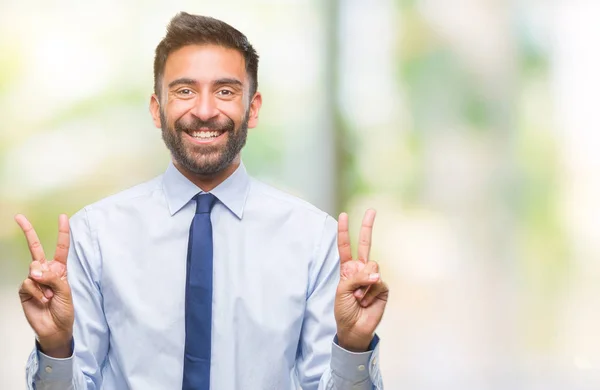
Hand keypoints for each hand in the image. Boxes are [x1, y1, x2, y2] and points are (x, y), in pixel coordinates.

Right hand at [16, 214, 73, 357]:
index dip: (62, 232)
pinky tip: (42, 301)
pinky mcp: (24, 289)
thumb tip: (35, 271)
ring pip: (34, 269)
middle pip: (35, 248)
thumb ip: (53, 278)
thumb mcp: (65, 291)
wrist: (55, 328)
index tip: (62, 216)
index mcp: (60, 269)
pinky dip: (37, 293)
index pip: (61, 247)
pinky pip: (29, 284)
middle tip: (19, 217)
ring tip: (49, 297)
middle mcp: (46, 271)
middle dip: (28, 231)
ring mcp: (33, 279)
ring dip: (44, 284)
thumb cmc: (64, 310)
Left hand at [334, 209, 388, 351]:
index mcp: (348, 268)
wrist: (354, 328)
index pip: (345, 246)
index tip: (344, 215)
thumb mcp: (342, 290)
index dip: (344, 231)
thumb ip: (355, 277)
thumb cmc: (344, 309)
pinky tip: (366, 302)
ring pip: (371, 266)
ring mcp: (373, 277)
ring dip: (362, 283)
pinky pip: (377, 281)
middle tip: (372, 210)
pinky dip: (369, 292)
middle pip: (366, 244)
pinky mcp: (383, 287)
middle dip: (368, 226)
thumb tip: (376, 273)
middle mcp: (361, 269)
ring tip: (358, 298)